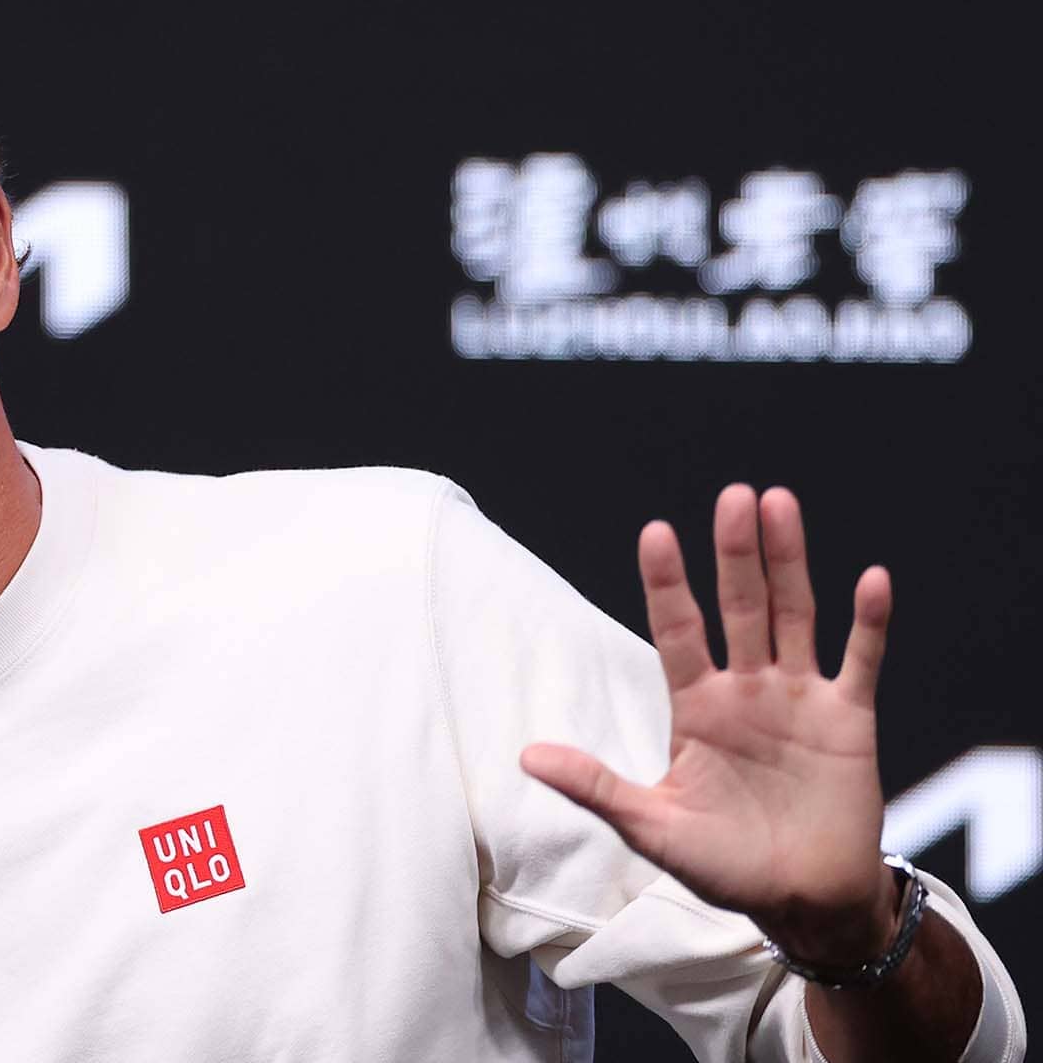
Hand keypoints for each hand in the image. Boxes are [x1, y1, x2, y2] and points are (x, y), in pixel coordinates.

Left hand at [521, 484, 899, 962]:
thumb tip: (526, 757)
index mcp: (697, 707)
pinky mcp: (849, 720)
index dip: (668, 584)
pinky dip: (868, 624)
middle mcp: (747, 690)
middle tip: (733, 495)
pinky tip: (870, 580)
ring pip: (794, 615)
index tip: (655, 533)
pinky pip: (861, 662)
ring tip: (779, 504)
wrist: (801, 901)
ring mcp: (799, 699)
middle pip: (741, 607)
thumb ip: (596, 786)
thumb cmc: (723, 866)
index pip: (677, 630)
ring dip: (789, 562)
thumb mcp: (652, 827)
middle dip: (735, 553)